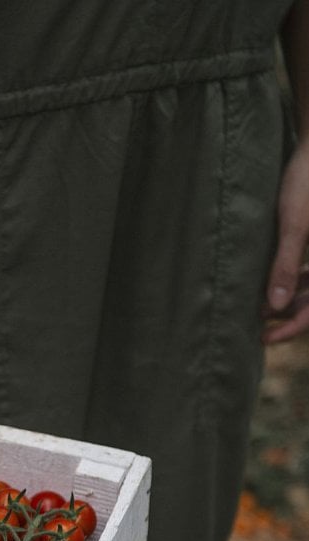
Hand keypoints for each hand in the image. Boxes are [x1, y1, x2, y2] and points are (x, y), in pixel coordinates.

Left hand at [263, 140, 308, 343]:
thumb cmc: (306, 181)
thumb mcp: (293, 225)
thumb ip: (286, 265)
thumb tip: (277, 306)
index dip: (294, 327)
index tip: (266, 338)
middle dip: (288, 318)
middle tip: (258, 330)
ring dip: (287, 302)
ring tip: (258, 310)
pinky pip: (308, 273)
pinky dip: (290, 283)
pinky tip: (267, 287)